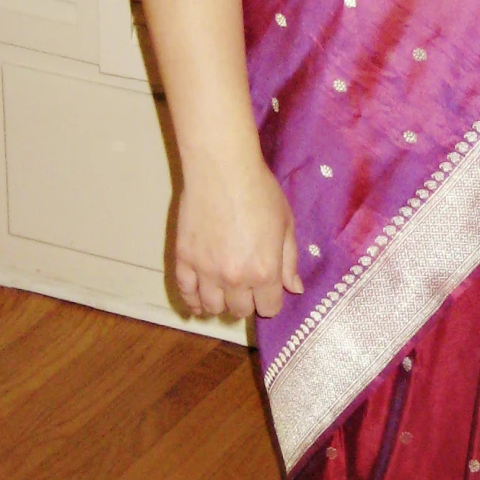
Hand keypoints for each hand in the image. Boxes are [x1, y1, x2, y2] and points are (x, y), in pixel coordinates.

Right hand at [174, 155, 303, 318]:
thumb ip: (290, 261)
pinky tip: (198, 302)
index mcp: (265, 271)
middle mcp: (235, 278)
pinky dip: (192, 301)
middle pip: (240, 311)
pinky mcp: (184, 258)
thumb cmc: (260, 191)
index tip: (268, 290)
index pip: (269, 309)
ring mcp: (206, 270)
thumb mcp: (286, 224)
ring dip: (221, 304)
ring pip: (212, 307)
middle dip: (246, 302)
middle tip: (246, 286)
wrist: (222, 169)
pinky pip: (185, 292)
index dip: (270, 301)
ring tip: (224, 292)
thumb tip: (295, 289)